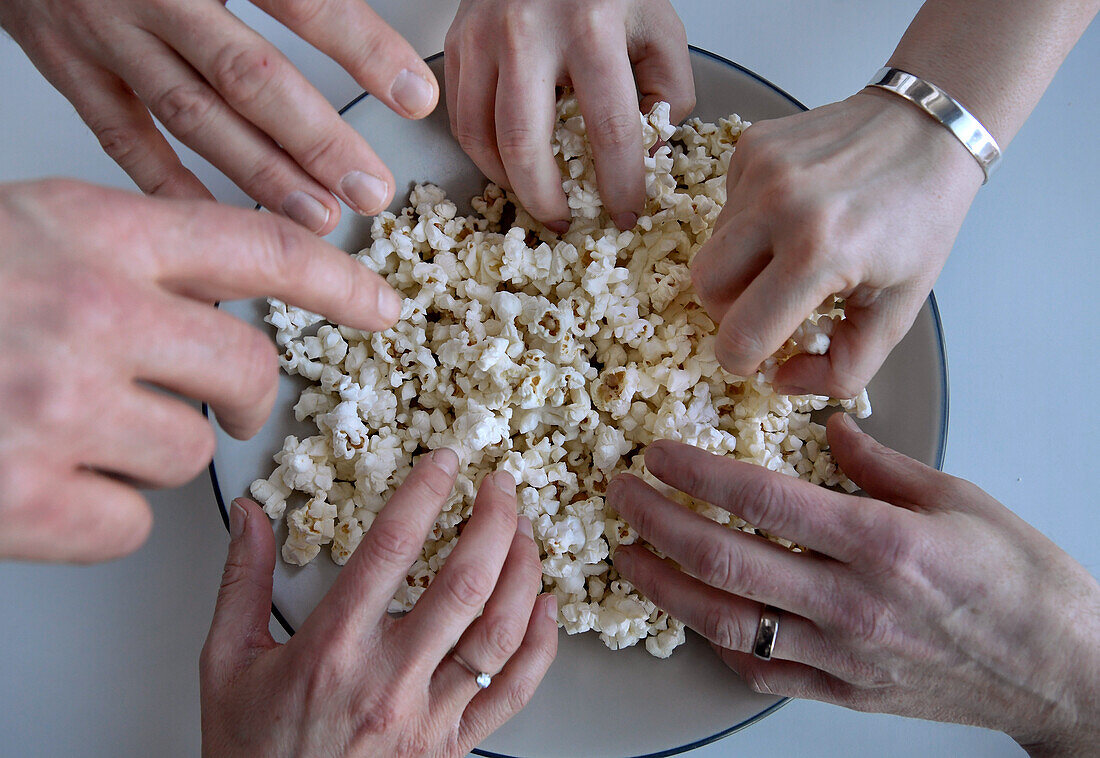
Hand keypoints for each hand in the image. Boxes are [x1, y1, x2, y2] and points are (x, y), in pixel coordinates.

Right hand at [0, 0, 438, 232]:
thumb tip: (353, 17)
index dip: (360, 51)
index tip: (414, 96)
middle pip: (248, 77)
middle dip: (317, 141)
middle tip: (369, 189)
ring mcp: (103, 34)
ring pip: (194, 117)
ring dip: (261, 175)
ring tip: (319, 215)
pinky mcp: (69, 67)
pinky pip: (124, 139)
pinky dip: (173, 187)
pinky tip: (224, 222)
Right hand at [0, 178, 401, 562]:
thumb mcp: (27, 228)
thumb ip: (125, 251)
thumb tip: (207, 282)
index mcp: (97, 232)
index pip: (261, 249)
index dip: (337, 282)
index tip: (381, 306)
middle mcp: (94, 313)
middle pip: (249, 369)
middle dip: (249, 399)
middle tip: (230, 411)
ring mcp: (61, 408)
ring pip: (191, 453)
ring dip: (153, 455)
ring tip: (80, 433)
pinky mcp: (26, 498)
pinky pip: (129, 525)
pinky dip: (102, 516)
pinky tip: (53, 483)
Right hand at [200, 452, 557, 756]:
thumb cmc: (254, 752)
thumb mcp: (226, 662)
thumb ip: (242, 581)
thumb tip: (249, 515)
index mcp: (332, 648)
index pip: (389, 549)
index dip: (423, 494)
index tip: (443, 461)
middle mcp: (388, 680)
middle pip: (464, 583)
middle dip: (494, 521)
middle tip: (500, 487)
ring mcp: (428, 716)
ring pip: (499, 633)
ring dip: (522, 572)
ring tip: (525, 534)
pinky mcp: (452, 745)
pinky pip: (513, 693)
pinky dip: (540, 647)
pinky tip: (543, 608)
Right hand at [444, 0, 693, 231]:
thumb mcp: (658, 27)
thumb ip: (667, 93)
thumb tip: (647, 154)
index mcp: (592, 27)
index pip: (609, 129)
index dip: (620, 185)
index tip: (625, 213)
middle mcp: (529, 32)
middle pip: (526, 145)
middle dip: (546, 200)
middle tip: (564, 223)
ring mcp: (483, 35)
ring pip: (481, 138)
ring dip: (508, 181)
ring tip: (535, 195)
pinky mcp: (457, 41)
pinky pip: (461, 116)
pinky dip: (483, 152)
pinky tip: (508, 161)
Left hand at [607, 414, 1099, 754]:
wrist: (1063, 671)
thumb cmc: (1020, 580)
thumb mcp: (956, 498)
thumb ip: (878, 464)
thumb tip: (830, 427)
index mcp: (878, 542)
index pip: (762, 501)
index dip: (696, 475)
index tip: (656, 455)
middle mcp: (849, 602)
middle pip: (726, 562)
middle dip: (658, 525)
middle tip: (620, 496)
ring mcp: (842, 655)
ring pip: (728, 624)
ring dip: (666, 587)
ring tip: (629, 555)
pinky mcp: (843, 691)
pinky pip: (761, 671)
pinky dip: (718, 640)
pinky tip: (694, 613)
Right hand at [692, 89, 982, 396]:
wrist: (929, 129)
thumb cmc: (919, 220)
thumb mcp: (898, 310)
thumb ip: (846, 368)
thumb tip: (781, 379)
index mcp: (820, 252)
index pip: (740, 334)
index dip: (743, 359)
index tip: (763, 355)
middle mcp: (779, 205)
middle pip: (706, 289)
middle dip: (730, 313)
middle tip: (770, 310)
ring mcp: (760, 169)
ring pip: (710, 248)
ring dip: (739, 269)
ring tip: (784, 260)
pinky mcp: (751, 145)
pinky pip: (725, 208)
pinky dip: (747, 227)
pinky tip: (789, 219)